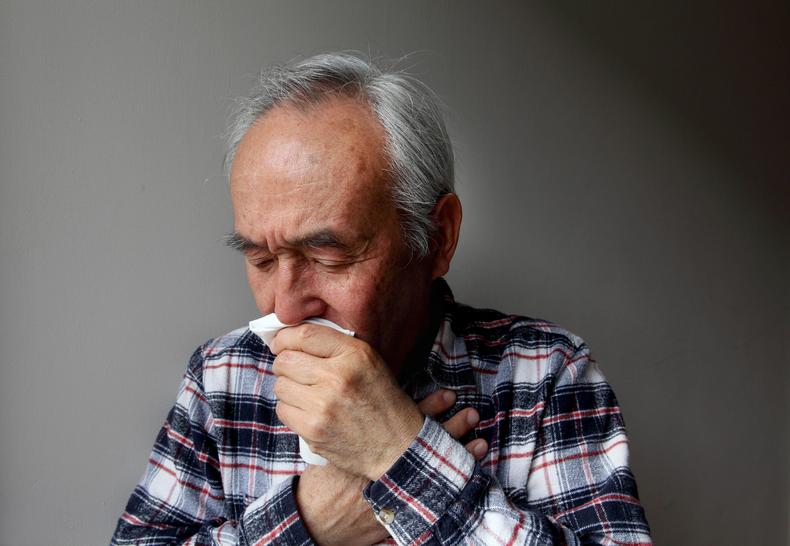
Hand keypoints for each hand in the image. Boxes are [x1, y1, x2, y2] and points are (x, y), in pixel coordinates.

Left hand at [271, 324, 424, 480]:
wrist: (396, 445)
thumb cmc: (381, 401)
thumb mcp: (369, 362)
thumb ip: (335, 346)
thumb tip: (291, 339)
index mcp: (354, 355)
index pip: (305, 335)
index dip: (285, 338)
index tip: (280, 343)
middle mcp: (338, 377)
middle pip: (286, 360)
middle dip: (285, 364)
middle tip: (296, 371)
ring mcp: (323, 405)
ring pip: (281, 386)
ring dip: (289, 389)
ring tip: (308, 394)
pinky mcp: (313, 429)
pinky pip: (283, 410)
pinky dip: (291, 410)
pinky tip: (309, 412)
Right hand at [294, 389, 486, 545]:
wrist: (317, 520)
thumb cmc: (322, 481)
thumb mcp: (331, 447)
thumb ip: (348, 426)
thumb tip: (362, 393)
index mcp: (375, 450)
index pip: (409, 423)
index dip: (430, 408)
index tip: (449, 395)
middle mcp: (391, 471)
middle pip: (429, 446)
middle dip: (453, 429)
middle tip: (472, 413)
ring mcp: (399, 493)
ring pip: (437, 472)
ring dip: (460, 457)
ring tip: (481, 442)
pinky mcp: (403, 512)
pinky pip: (434, 498)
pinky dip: (452, 487)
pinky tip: (471, 478)